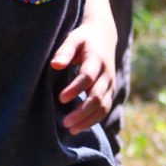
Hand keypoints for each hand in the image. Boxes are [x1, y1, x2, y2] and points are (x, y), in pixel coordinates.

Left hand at [51, 18, 118, 132]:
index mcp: (96, 60)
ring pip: (103, 106)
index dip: (75, 89)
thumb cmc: (83, 39)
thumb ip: (64, 51)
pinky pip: (104, 109)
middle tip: (64, 122)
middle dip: (82, 111)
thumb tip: (55, 65)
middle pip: (97, 96)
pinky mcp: (109, 91)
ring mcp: (110, 84)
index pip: (88, 77)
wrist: (104, 36)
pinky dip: (93, 120)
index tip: (61, 98)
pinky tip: (78, 127)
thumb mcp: (73, 39)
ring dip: (88, 120)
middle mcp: (106, 74)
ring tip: (71, 130)